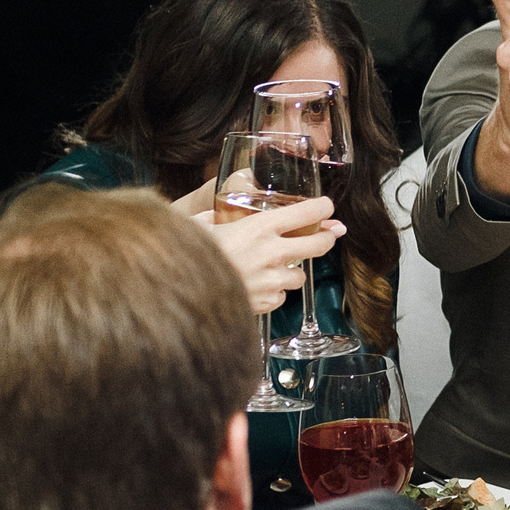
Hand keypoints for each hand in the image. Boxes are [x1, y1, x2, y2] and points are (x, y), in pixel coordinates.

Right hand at [196, 192, 340, 313]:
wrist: (180, 292)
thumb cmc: (186, 255)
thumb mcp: (198, 224)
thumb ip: (214, 217)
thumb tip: (214, 213)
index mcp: (259, 227)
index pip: (306, 213)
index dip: (323, 208)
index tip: (327, 207)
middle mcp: (272, 252)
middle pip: (319, 245)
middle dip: (327, 238)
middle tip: (328, 234)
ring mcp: (271, 280)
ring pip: (300, 275)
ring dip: (292, 271)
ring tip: (273, 267)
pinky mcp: (266, 302)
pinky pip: (281, 297)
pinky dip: (274, 292)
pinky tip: (258, 286)